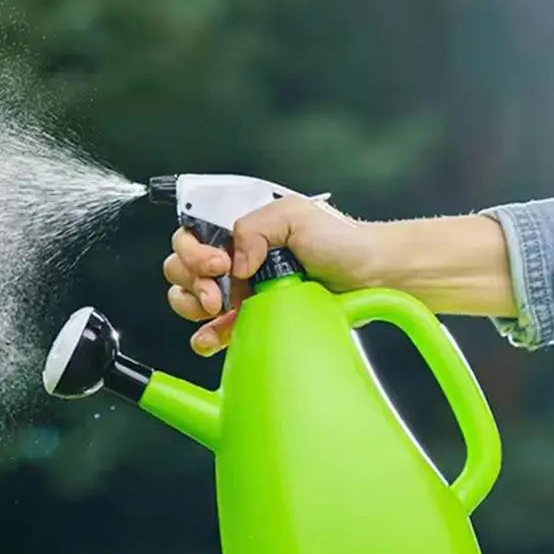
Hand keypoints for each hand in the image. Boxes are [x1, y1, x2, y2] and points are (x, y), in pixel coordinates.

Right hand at [162, 195, 381, 355]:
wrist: (372, 276)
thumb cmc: (341, 240)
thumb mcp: (296, 214)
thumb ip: (255, 226)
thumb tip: (235, 258)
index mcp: (241, 230)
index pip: (191, 235)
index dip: (195, 252)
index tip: (219, 263)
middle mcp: (235, 258)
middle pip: (182, 267)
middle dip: (192, 279)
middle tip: (220, 289)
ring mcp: (241, 290)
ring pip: (190, 297)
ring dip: (193, 305)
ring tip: (219, 308)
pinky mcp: (251, 318)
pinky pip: (214, 329)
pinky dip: (206, 335)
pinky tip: (210, 338)